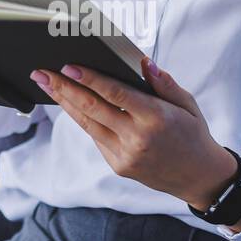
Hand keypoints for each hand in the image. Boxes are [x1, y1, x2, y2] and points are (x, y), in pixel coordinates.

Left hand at [29, 55, 240, 214]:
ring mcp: (125, 155)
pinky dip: (83, 119)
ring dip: (65, 103)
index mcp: (156, 119)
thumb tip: (142, 63)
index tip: (68, 67)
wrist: (199, 177)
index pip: (116, 94)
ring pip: (88, 124)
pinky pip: (96, 138)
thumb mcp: (188, 105)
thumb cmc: (194, 135)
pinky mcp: (119, 166)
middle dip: (63, 89)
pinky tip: (70, 104)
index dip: (90, 80)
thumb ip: (164, 84)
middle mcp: (137, 139)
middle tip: (41, 73)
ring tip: (47, 85)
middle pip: (92, 109)